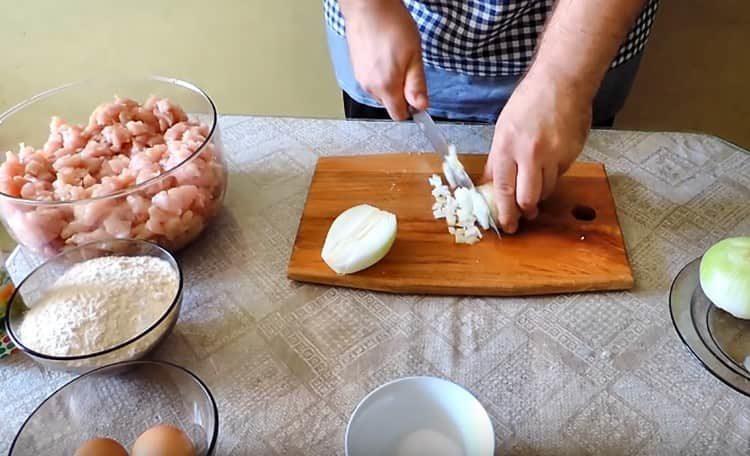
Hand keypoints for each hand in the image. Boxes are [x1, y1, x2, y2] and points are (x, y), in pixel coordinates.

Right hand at [341, 0, 427, 119]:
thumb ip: (417, 85)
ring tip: (394, 57)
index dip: (411, 109)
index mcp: (386, 87)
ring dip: (390, 81)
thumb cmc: (391, 26)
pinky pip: (372, 80)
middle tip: (408, 67)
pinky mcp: (356, 69)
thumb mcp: (414, 56)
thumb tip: (421, 106)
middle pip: (390, 103)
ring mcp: (360, 78)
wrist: (368, 6)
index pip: (398, 115)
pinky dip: (380, 73)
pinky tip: (384, 54)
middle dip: (401, 92)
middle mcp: (370, 87)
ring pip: (381, 91)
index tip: (417, 97)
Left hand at [483, 68, 591, 232]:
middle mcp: (530, 154)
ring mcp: (554, 155)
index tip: (506, 225)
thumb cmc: (529, 101)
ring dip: (539, 193)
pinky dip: (553, 175)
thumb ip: (498, 159)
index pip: (503, 189)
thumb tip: (490, 184)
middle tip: (523, 216)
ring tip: (535, 185)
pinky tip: (549, 162)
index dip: (504, 212)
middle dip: (524, 211)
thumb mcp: (503, 128)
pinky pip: (560, 175)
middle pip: (528, 198)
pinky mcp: (572, 154)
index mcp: (507, 146)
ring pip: (546, 190)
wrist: (562, 81)